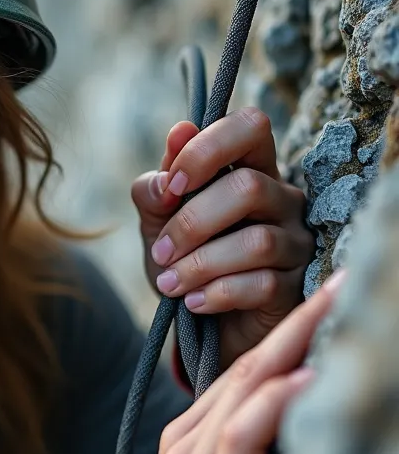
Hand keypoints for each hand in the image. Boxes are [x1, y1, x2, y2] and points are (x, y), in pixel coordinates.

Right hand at [103, 270, 343, 453]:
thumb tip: (293, 424)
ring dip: (294, 345)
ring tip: (334, 307)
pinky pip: (243, 442)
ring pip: (245, 392)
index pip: (241, 374)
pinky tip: (305, 381)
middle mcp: (184, 448)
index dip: (285, 334)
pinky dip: (274, 405)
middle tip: (339, 279)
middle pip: (245, 370)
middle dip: (296, 322)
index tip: (326, 296)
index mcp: (185, 444)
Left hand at [130, 107, 314, 367]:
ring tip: (168, 284)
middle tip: (160, 252)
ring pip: (257, 241)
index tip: (170, 186)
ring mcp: (295, 243)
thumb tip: (177, 133)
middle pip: (249, 187)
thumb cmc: (183, 262)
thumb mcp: (157, 224)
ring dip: (200, 264)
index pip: (251, 127)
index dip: (208, 149)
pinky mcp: (296, 287)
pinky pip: (263, 284)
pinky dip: (217, 293)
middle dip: (191, 222)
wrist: (201, 326)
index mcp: (250, 170)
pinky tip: (192, 302)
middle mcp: (282, 200)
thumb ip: (158, 186)